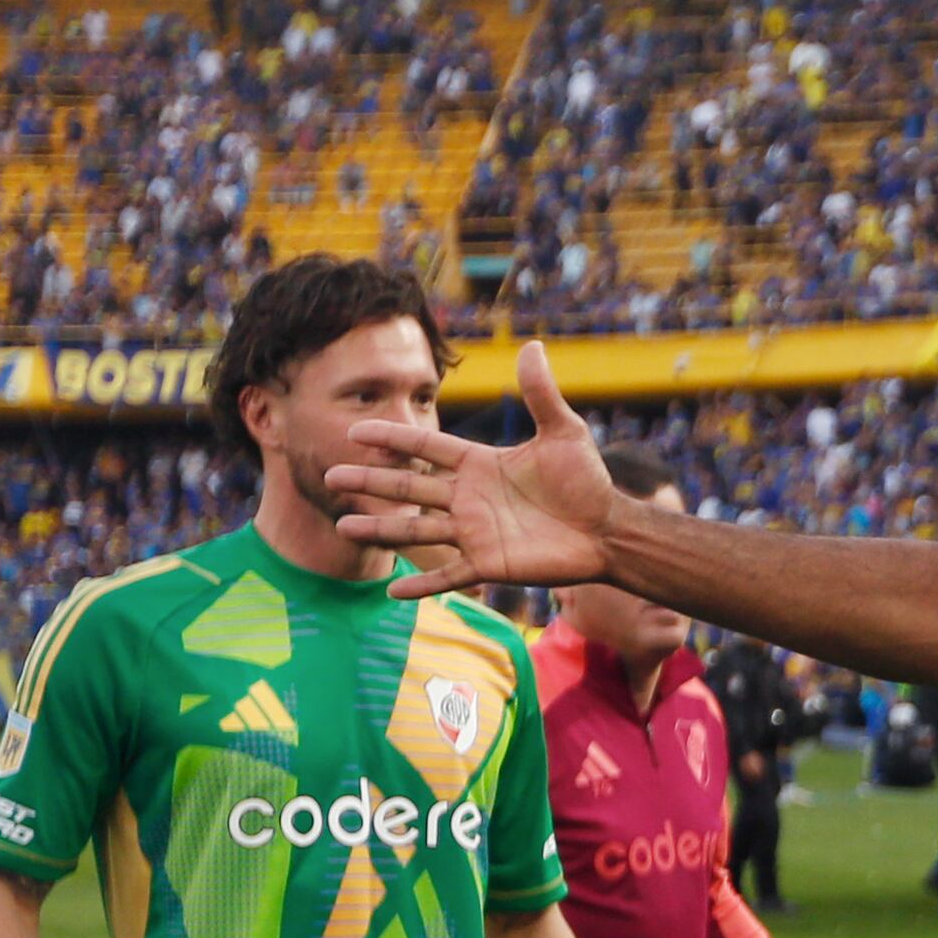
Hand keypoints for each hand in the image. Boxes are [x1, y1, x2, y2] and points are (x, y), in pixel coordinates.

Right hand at [324, 337, 621, 597]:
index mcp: (480, 464)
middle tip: (331, 475)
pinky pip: (448, 575)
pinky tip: (391, 592)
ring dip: (381, 528)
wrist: (607, 529)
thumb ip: (541, 394)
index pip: (426, 448)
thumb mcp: (563, 432)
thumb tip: (531, 345)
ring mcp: (475, 532)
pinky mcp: (489, 563)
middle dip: (371, 481)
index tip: (357, 431)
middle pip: (409, 486)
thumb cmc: (587, 481)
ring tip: (343, 525)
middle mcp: (469, 497)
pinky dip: (422, 584)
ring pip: (417, 528)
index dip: (393, 438)